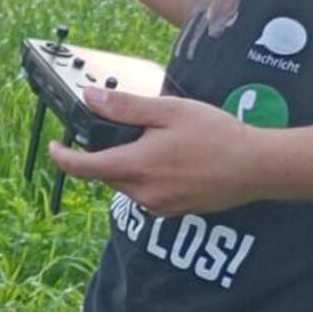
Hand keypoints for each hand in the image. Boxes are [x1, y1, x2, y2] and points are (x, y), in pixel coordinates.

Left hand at [50, 87, 271, 216]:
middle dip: (106, 154)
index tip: (53, 146)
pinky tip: (174, 161)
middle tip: (130, 130)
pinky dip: (148, 178)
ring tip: (159, 143)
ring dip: (130, 165)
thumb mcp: (169, 111)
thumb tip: (89, 99)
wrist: (259, 167)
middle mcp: (143, 193)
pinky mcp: (174, 212)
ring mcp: (159, 206)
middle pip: (106, 174)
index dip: (62, 157)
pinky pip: (147, 194)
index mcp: (136, 167)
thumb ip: (126, 107)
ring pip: (127, 184)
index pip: (83, 168)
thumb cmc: (218, 136)